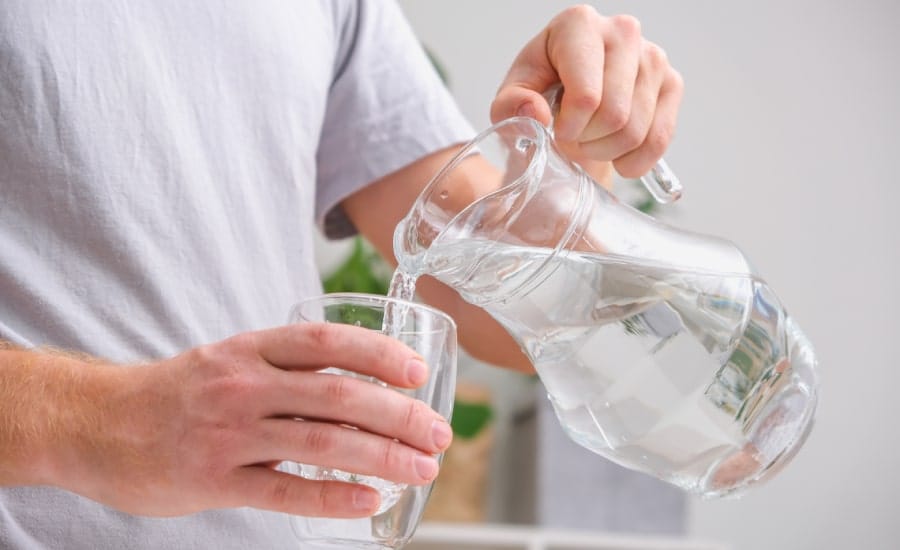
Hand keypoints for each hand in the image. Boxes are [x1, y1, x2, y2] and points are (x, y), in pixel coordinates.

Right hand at [51, 324, 451, 517]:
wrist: (96, 422)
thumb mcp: (229, 358)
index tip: (417, 371)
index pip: (325, 342)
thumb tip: (360, 381)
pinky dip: (332, 496)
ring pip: (320, 442)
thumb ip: (286, 366)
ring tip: (422, 468)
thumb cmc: (178, 391)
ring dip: (381, 455)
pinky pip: (284, 490)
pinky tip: (368, 500)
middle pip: (336, 395)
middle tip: (437, 432)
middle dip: (397, 414)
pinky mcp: (214, 479)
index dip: (378, 353)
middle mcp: (242, 384)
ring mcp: (228, 433)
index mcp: (249, 348)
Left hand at [491, 5, 683, 181]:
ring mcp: (653, 56)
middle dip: (587, 141)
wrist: (570, 103)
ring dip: (606, 152)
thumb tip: (535, 112)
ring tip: (589, 141)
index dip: (570, 128)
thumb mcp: (512, 100)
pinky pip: (659, 140)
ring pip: (635, 131)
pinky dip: (634, 160)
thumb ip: (511, 106)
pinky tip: (616, 155)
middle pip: (614, 116)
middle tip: (572, 138)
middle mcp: (623, 31)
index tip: (556, 130)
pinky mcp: (672, 82)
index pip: (586, 96)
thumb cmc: (540, 95)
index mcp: (578, 25)